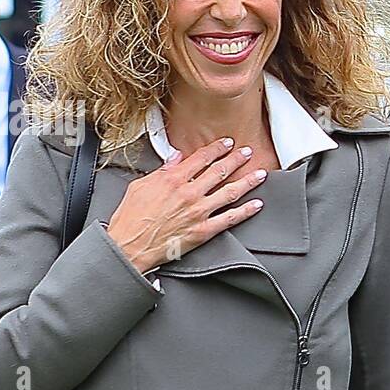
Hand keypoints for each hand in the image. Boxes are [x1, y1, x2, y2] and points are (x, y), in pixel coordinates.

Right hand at [106, 138, 267, 272]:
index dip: (217, 148)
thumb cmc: (131, 218)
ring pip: (230, 192)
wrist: (130, 246)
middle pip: (220, 171)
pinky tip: (256, 205)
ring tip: (260, 173)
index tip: (227, 143)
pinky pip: (230, 219)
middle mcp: (189, 193)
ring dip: (248, 181)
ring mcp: (198, 212)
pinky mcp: (203, 231)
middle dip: (236, 160)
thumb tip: (175, 157)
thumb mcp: (140, 185)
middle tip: (248, 152)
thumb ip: (162, 170)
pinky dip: (246, 211)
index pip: (201, 158)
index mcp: (173, 179)